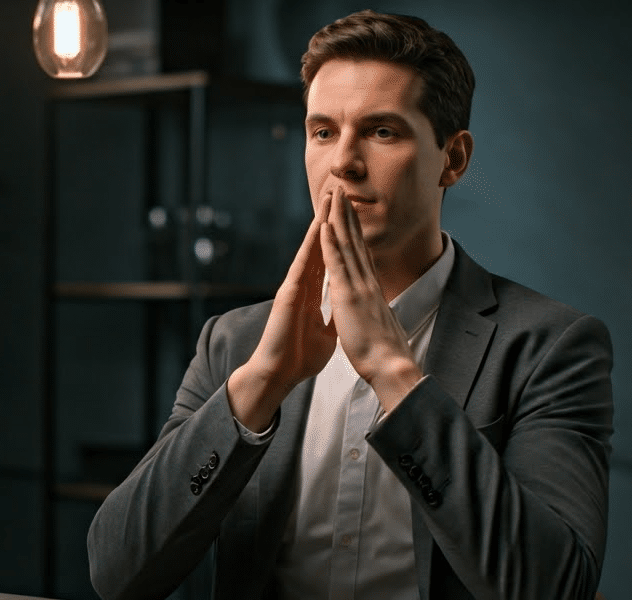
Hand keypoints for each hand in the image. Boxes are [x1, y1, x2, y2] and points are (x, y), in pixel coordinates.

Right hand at [228, 193, 337, 429]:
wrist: (280, 373)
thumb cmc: (300, 358)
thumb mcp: (328, 335)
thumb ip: (334, 318)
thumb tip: (347, 312)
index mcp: (314, 294)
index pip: (330, 259)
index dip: (341, 238)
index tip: (352, 218)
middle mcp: (304, 285)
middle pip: (321, 246)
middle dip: (331, 220)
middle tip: (340, 193)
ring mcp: (295, 286)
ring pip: (310, 248)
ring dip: (320, 222)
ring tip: (329, 198)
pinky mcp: (288, 293)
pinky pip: (302, 263)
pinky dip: (310, 244)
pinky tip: (317, 226)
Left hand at [321, 187, 422, 410]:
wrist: (391, 366)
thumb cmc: (385, 354)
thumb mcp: (379, 328)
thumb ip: (375, 315)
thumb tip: (376, 313)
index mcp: (372, 291)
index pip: (361, 255)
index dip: (355, 232)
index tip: (350, 214)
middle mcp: (367, 283)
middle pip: (356, 241)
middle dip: (348, 215)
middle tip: (342, 191)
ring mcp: (359, 287)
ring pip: (347, 245)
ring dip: (338, 219)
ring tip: (333, 196)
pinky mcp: (348, 296)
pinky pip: (337, 264)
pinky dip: (331, 243)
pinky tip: (324, 225)